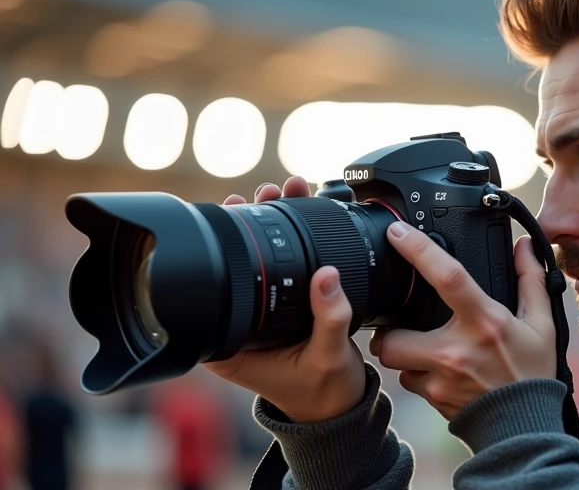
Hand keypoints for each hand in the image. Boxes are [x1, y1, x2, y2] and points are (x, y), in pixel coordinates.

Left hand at [203, 176, 366, 422]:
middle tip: (265, 194)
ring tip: (286, 193)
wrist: (340, 411)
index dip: (224, 246)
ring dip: (274, 226)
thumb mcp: (329, 357)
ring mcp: (257, 318)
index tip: (237, 210)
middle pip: (236, 267)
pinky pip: (280, 272)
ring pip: (259, 264)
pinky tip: (302, 216)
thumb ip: (329, 319)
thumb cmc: (325, 393)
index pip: (214, 287)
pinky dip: (292, 243)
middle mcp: (237, 328)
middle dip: (251, 224)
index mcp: (231, 346)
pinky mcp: (278, 312)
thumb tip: (326, 277)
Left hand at [369, 223, 555, 418]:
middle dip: (391, 326)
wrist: (523, 428)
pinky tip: (436, 372)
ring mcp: (440, 378)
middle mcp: (457, 349)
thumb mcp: (542, 325)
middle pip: (394, 331)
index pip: (448, 277)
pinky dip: (416, 374)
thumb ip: (530, 281)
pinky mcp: (432, 399)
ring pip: (394, 357)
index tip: (397, 231)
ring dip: (401, 351)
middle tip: (404, 321)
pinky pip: (408, 380)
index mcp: (485, 322)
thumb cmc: (532, 374)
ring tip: (421, 347)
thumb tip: (523, 246)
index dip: (418, 250)